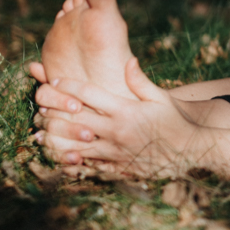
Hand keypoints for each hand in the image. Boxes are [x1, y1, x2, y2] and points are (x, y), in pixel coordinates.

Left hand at [37, 57, 211, 179]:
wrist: (191, 152)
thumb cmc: (175, 121)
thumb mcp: (161, 97)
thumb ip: (139, 80)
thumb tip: (127, 60)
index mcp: (125, 110)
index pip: (88, 94)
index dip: (67, 86)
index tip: (52, 80)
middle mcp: (117, 131)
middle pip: (75, 119)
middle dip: (53, 111)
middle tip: (38, 105)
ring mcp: (116, 153)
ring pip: (76, 146)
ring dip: (56, 140)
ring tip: (39, 133)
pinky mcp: (118, 169)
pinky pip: (89, 167)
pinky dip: (71, 162)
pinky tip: (57, 157)